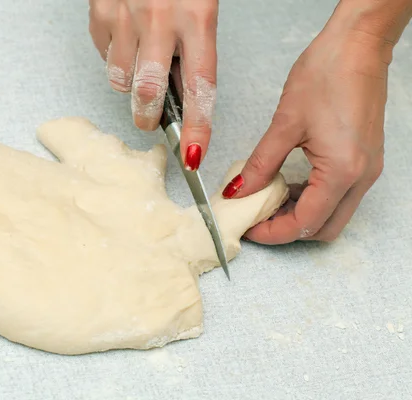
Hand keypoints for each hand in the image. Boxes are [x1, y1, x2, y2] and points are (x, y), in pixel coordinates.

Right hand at [89, 0, 218, 169]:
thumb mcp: (201, 4)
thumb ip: (194, 45)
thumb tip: (183, 93)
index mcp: (197, 16)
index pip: (200, 87)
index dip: (198, 127)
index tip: (194, 155)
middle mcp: (160, 19)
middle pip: (147, 93)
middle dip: (148, 116)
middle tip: (150, 120)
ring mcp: (124, 15)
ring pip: (120, 79)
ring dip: (129, 81)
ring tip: (139, 60)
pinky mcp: (99, 11)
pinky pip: (103, 53)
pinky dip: (113, 54)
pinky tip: (125, 35)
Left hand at [221, 24, 394, 242]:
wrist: (358, 46)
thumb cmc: (326, 76)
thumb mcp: (285, 124)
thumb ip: (260, 164)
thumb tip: (238, 191)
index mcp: (341, 172)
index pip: (304, 223)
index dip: (272, 232)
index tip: (247, 228)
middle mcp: (361, 178)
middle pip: (323, 229)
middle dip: (287, 230)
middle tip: (255, 218)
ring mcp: (367, 170)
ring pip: (333, 214)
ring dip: (300, 215)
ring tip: (266, 201)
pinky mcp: (365, 160)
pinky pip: (339, 195)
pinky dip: (312, 199)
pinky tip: (287, 184)